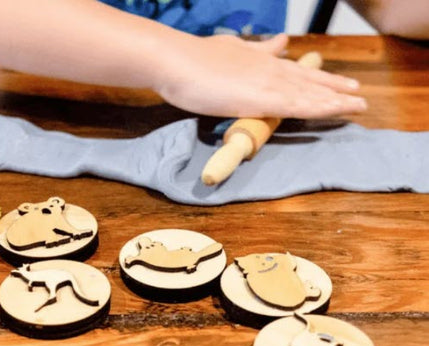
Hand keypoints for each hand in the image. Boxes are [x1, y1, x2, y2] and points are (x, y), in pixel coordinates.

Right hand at [154, 34, 366, 118]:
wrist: (179, 62)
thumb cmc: (195, 60)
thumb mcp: (231, 50)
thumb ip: (257, 50)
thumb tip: (279, 42)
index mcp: (261, 61)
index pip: (297, 71)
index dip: (319, 77)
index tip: (337, 82)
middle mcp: (272, 70)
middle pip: (311, 80)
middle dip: (335, 88)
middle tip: (357, 94)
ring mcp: (271, 83)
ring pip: (312, 93)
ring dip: (337, 99)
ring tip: (359, 104)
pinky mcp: (265, 99)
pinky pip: (302, 106)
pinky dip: (323, 108)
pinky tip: (339, 111)